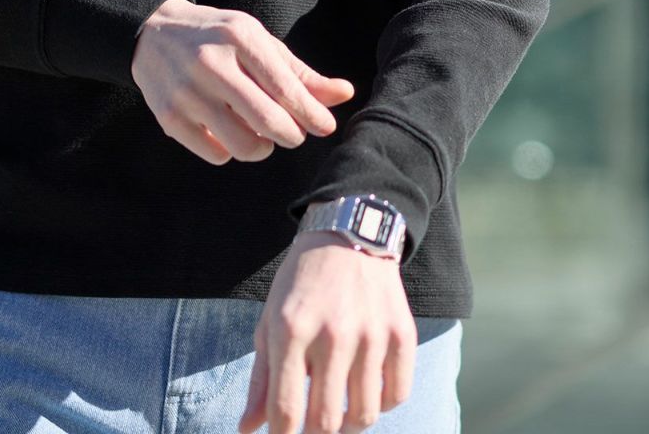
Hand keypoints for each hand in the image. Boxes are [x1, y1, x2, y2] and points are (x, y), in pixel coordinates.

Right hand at [130, 0, 355, 162]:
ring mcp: (187, 92)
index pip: (285, 87)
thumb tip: (345, 95)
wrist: (153, 33)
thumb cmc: (218, 37)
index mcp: (239, 37)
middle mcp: (211, 63)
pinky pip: (216, 154)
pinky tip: (228, 132)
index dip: (312, 114)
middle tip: (293, 133)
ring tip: (261, 135)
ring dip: (263, 148)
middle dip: (292, 135)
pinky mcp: (169, 117)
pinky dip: (230, 151)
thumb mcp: (257, 42)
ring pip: (243, 145)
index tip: (326, 127)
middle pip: (268, 121)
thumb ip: (299, 73)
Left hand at [239, 230, 416, 433]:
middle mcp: (332, 334)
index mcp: (291, 330)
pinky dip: (381, 404)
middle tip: (311, 424)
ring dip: (348, 425)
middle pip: (326, 422)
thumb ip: (261, 378)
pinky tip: (366, 390)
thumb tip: (247, 429)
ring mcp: (371, 335)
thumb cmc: (300, 282)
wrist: (347, 234)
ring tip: (338, 412)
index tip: (284, 433)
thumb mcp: (271, 320)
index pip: (286, 412)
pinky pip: (396, 395)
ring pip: (364, 416)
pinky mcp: (401, 333)